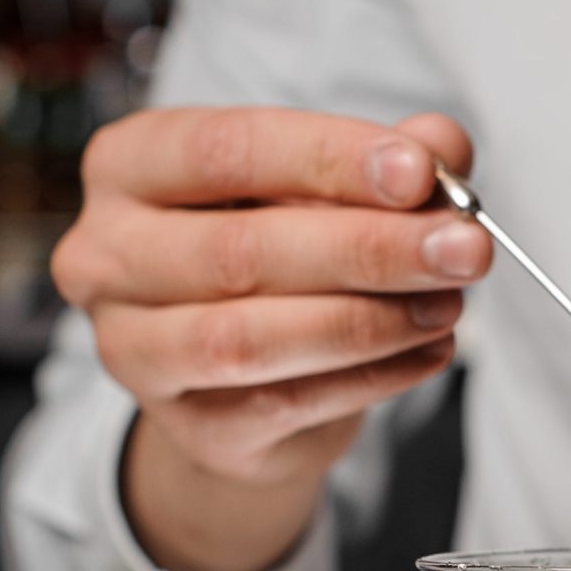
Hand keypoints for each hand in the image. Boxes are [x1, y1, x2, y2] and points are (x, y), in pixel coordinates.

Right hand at [51, 106, 489, 570]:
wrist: (233, 376)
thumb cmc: (273, 253)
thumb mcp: (324, 189)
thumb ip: (385, 162)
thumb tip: (444, 145)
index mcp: (128, 166)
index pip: (227, 150)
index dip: (329, 159)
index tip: (420, 172)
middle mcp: (106, 255)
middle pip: (240, 251)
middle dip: (369, 249)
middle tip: (464, 248)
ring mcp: (133, 348)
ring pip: (252, 338)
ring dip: (369, 321)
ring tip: (449, 304)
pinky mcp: (187, 425)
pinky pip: (284, 401)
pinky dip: (372, 377)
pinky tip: (427, 351)